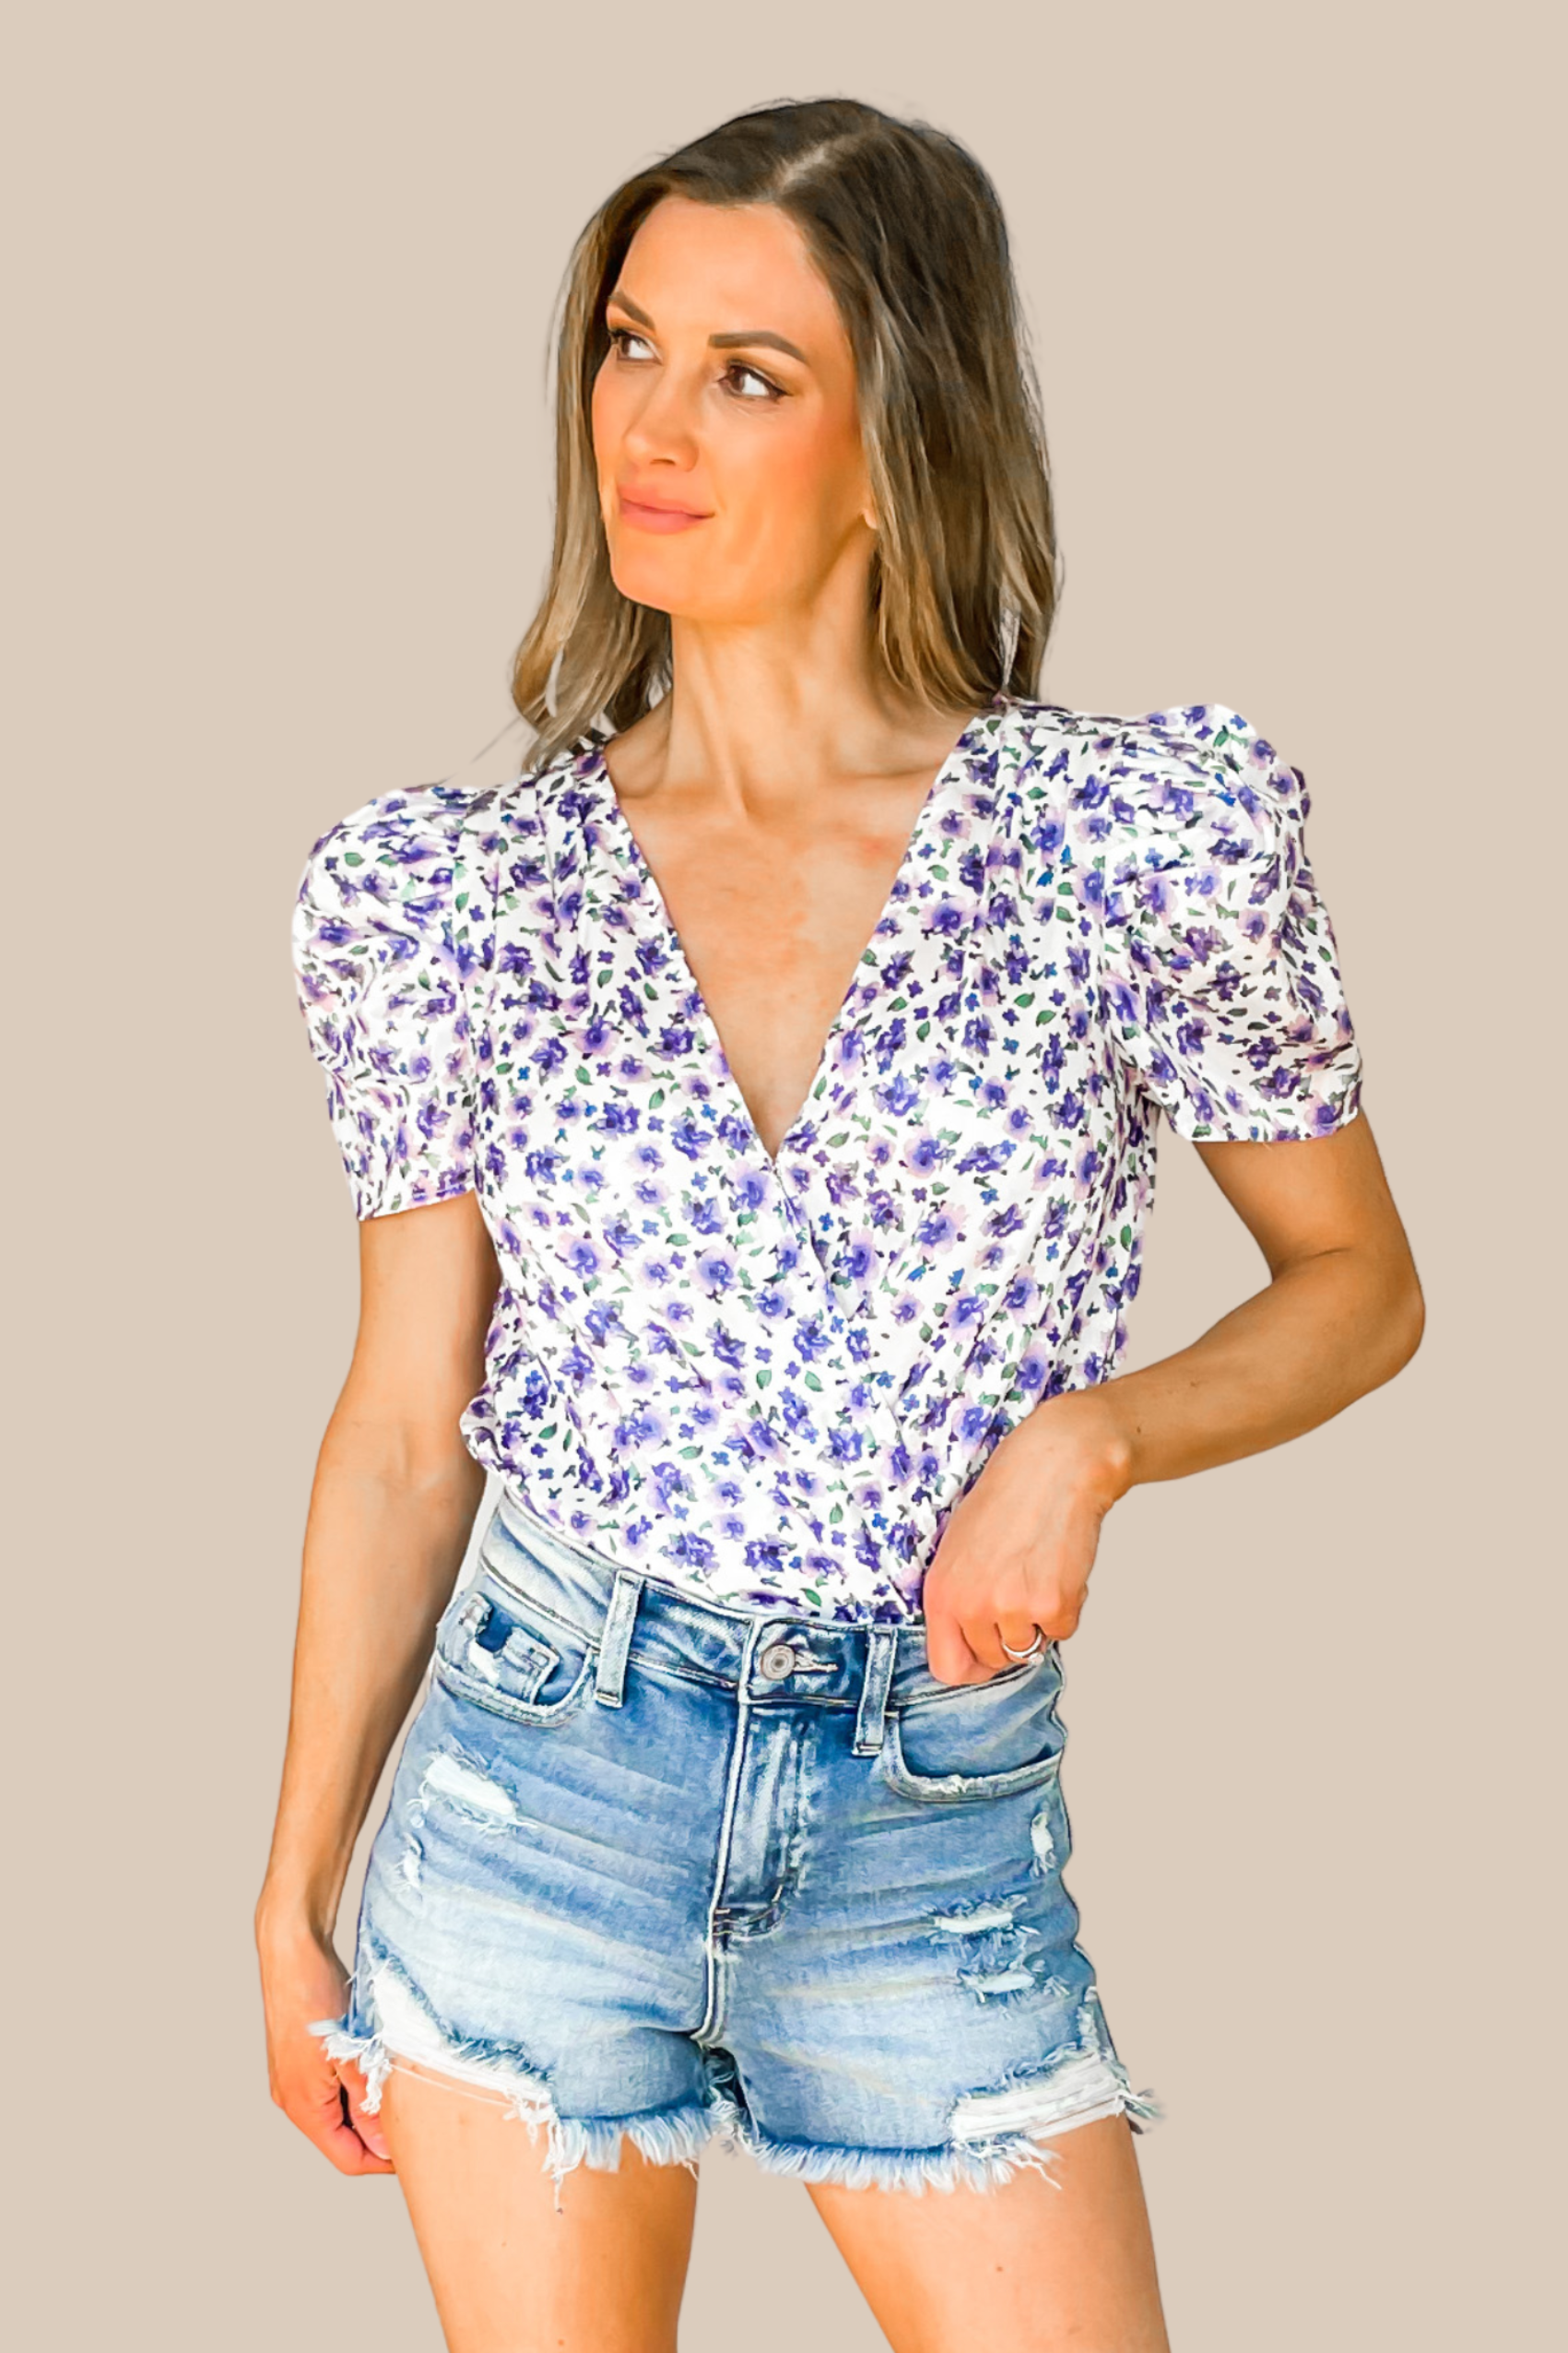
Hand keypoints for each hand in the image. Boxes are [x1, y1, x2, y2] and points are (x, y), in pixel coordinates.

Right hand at [257, 1907, 392, 2173]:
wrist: (292, 1949)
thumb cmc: (314, 1997)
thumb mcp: (350, 2055)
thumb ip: (367, 2103)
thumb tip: (387, 2145)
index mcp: (302, 2107)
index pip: (346, 2158)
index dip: (383, 2161)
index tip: (417, 2150)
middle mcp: (294, 2098)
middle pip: (343, 2136)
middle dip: (379, 2132)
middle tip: (418, 2116)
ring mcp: (296, 2078)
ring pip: (341, 2109)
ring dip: (370, 2103)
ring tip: (402, 2085)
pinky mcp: (303, 2058)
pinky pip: (334, 2086)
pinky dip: (358, 2082)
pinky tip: (380, 2062)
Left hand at [921, 1393, 1132, 1684]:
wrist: (1054, 1466)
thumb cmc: (1008, 1498)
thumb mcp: (958, 1547)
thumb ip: (958, 1597)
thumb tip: (970, 1643)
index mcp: (941, 1593)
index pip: (947, 1667)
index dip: (971, 1664)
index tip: (985, 1653)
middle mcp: (972, 1606)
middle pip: (995, 1660)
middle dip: (1010, 1634)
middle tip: (1020, 1590)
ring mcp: (1013, 1609)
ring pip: (1031, 1647)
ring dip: (1039, 1620)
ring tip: (1038, 1572)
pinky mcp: (1054, 1605)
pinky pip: (1063, 1632)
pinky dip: (1068, 1607)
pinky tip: (1059, 1567)